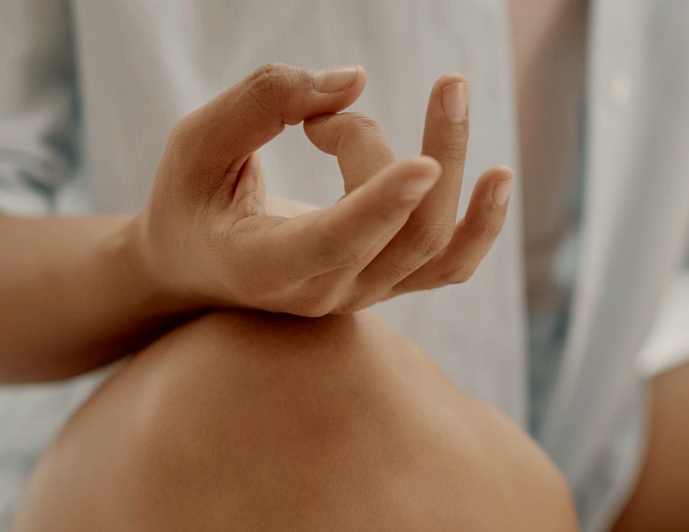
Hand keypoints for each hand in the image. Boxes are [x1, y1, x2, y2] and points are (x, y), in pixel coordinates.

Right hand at [132, 63, 512, 315]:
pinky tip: (499, 178)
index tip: (423, 166)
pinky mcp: (388, 280)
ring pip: (435, 242)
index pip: (335, 243)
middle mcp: (323, 293)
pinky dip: (482, 224)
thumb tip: (354, 81)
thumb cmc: (190, 198)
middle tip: (378, 96)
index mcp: (266, 267)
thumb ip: (262, 102)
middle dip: (404, 149)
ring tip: (452, 91)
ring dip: (452, 160)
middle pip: (401, 232)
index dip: (380, 206)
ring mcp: (362, 294)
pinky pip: (450, 263)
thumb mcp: (196, 142)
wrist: (195, 265)